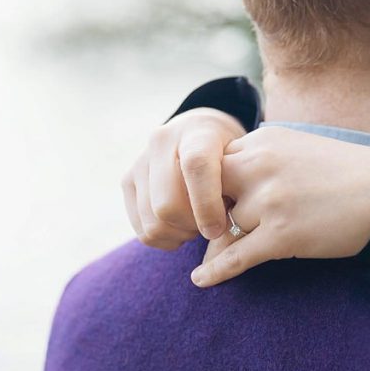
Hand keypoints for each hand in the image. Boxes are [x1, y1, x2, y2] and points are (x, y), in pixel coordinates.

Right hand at [121, 108, 245, 248]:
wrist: (199, 132)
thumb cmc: (229, 152)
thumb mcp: (242, 160)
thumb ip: (236, 185)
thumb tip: (224, 227)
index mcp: (196, 132)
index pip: (196, 167)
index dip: (207, 205)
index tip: (219, 228)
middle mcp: (161, 142)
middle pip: (168, 204)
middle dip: (193, 227)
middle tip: (213, 228)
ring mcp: (140, 161)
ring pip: (153, 222)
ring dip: (180, 235)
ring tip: (199, 225)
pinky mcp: (127, 181)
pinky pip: (142, 230)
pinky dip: (165, 238)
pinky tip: (183, 228)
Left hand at [190, 127, 369, 286]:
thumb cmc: (346, 174)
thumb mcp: (297, 149)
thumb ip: (259, 161)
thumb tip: (221, 195)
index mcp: (263, 140)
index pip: (214, 164)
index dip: (214, 188)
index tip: (218, 203)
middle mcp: (261, 165)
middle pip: (208, 193)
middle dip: (207, 213)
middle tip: (210, 229)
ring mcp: (270, 200)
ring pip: (226, 227)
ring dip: (229, 240)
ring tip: (225, 252)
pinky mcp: (282, 234)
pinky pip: (236, 256)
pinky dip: (215, 271)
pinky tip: (200, 281)